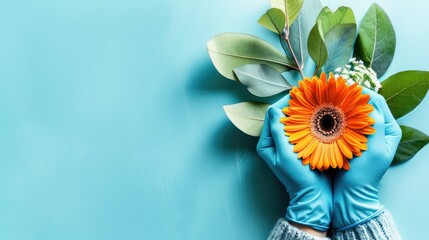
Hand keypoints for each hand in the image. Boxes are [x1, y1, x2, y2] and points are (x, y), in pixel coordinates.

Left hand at [257, 94, 331, 232]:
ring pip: (292, 120)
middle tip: (308, 92)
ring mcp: (286, 143)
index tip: (297, 92)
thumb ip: (278, 133)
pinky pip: (301, 128)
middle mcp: (274, 141)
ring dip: (302, 111)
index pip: (272, 115)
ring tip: (314, 99)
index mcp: (266, 143)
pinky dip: (308, 120)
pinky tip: (319, 112)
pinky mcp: (298, 145)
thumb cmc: (297, 177)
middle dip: (293, 104)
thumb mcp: (286, 155)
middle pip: (282, 116)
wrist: (313, 195)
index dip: (284, 102)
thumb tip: (274, 110)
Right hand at [332, 89, 401, 229]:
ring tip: (328, 97)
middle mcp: (378, 129)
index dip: (362, 92)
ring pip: (353, 111)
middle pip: (364, 105)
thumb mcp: (375, 150)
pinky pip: (344, 121)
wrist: (350, 193)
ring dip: (341, 104)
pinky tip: (325, 112)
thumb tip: (369, 101)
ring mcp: (363, 133)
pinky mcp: (349, 138)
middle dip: (350, 96)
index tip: (345, 87)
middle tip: (334, 89)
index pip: (377, 102)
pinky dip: (336, 115)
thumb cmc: (364, 175)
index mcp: (389, 130)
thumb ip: (376, 125)